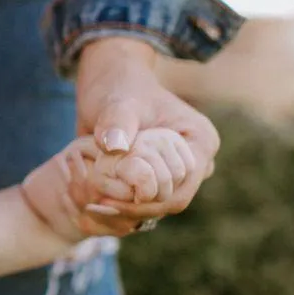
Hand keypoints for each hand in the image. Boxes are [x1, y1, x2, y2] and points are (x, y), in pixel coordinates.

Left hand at [74, 38, 218, 234]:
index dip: (145, 201)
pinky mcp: (161, 177)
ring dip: (126, 208)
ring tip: (92, 203)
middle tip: (95, 205)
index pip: (180, 188)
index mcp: (200, 141)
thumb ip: (116, 121)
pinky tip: (95, 201)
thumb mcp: (116, 102)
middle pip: (170, 202)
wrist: (109, 86)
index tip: (107, 201)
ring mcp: (179, 171)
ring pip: (157, 206)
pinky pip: (145, 202)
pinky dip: (123, 204)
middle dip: (134, 207)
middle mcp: (196, 161)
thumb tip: (115, 147)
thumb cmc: (118, 88)